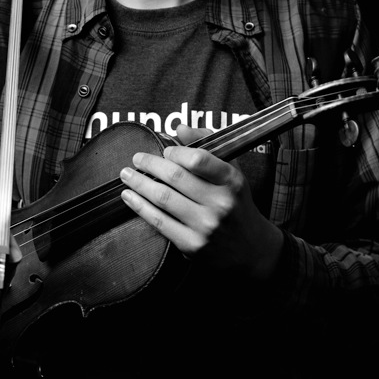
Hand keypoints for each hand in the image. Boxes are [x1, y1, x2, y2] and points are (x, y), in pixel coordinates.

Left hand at [119, 123, 283, 281]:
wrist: (251, 250)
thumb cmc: (236, 204)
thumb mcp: (232, 172)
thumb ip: (207, 146)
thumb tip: (179, 128)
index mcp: (232, 181)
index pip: (198, 159)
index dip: (175, 151)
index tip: (164, 149)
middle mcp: (220, 203)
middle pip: (175, 176)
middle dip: (150, 164)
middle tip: (137, 158)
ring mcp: (205, 226)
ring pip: (163, 198)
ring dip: (139, 183)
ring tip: (126, 175)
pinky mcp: (192, 245)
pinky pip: (159, 221)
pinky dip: (139, 206)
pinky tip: (129, 197)